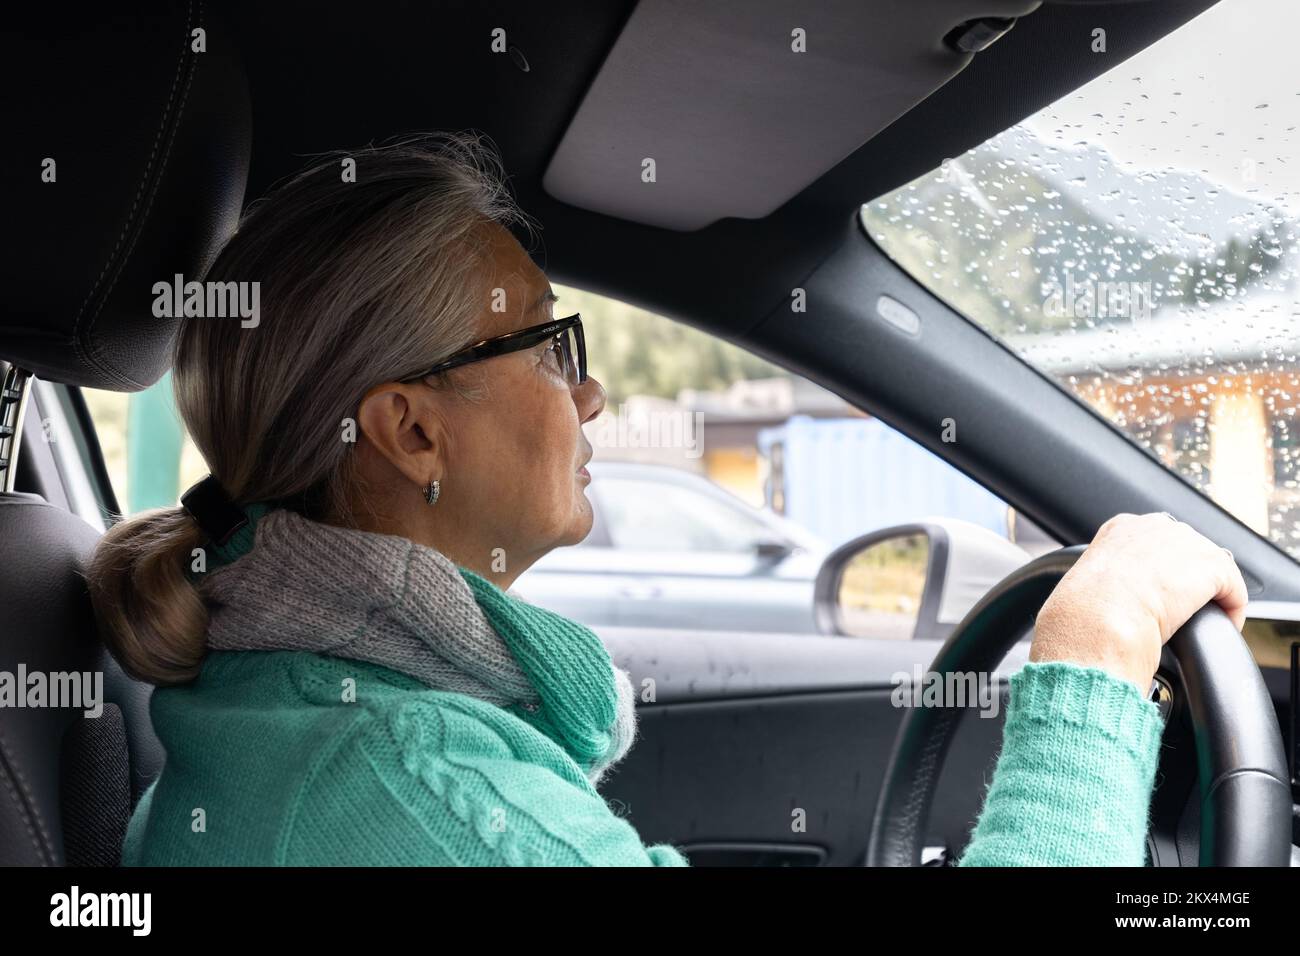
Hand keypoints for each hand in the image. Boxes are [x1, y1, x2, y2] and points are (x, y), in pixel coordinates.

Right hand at [1030, 512, 1248, 693]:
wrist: (1100, 614)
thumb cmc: (1085, 609)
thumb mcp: (1089, 584)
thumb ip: (1108, 579)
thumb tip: (1113, 601)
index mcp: (1121, 528)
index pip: (1155, 540)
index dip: (1161, 570)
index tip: (1159, 594)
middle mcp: (1155, 526)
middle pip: (1189, 550)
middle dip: (1190, 580)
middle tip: (1183, 611)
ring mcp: (1186, 542)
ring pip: (1213, 569)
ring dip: (1212, 595)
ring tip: (1204, 621)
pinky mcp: (1212, 565)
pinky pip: (1234, 590)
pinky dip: (1232, 610)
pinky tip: (1222, 627)